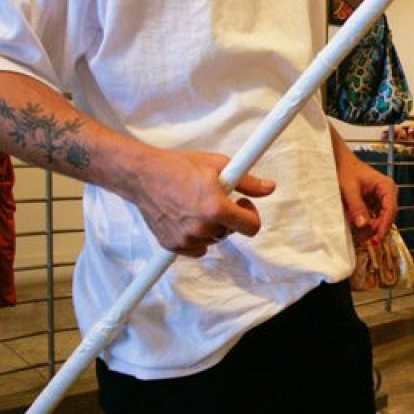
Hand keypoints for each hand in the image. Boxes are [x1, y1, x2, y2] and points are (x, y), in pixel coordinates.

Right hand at [131, 147, 274, 257]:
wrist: (143, 176)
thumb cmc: (179, 167)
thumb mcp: (218, 165)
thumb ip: (248, 181)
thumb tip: (269, 188)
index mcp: (217, 209)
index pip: (252, 227)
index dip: (251, 214)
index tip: (242, 203)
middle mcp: (203, 228)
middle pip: (231, 232)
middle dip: (228, 217)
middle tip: (214, 198)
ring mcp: (187, 239)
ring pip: (214, 239)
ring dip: (212, 226)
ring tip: (196, 204)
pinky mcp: (173, 245)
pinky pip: (197, 248)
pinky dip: (196, 237)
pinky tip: (186, 217)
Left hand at [336, 153, 397, 246]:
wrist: (339, 161)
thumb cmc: (346, 170)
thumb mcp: (349, 189)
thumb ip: (357, 207)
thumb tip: (363, 225)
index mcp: (387, 187)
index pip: (391, 210)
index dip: (384, 226)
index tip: (377, 239)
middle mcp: (388, 193)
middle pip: (387, 217)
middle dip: (375, 229)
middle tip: (362, 239)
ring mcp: (382, 198)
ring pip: (380, 219)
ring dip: (370, 228)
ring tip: (358, 236)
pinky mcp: (374, 202)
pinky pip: (373, 216)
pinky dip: (366, 223)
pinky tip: (357, 228)